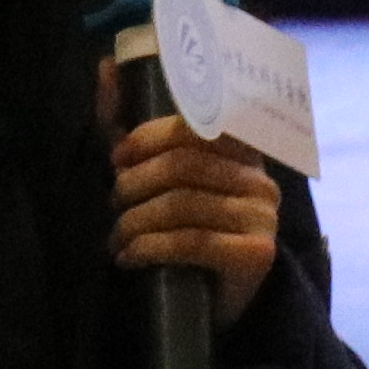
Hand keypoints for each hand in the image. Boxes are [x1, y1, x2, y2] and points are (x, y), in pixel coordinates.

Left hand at [100, 74, 283, 328]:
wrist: (209, 302)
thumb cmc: (179, 229)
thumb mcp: (150, 173)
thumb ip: (127, 121)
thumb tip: (106, 66)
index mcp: (240, 151)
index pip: (197, 126)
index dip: (152, 136)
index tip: (118, 157)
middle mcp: (258, 178)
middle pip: (185, 165)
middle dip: (136, 184)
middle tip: (114, 203)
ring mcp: (262, 216)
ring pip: (183, 205)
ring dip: (135, 222)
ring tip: (116, 237)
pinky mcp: (256, 253)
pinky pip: (192, 241)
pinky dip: (150, 248)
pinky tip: (129, 257)